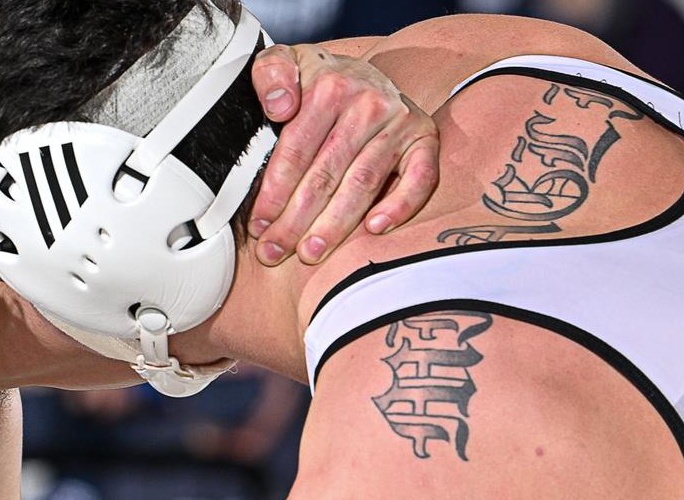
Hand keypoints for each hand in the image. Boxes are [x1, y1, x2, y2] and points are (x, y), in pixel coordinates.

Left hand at [248, 44, 439, 264]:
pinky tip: (373, 229)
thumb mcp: (287, 62)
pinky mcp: (424, 138)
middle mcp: (369, 104)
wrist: (363, 70)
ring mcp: (400, 122)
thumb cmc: (316, 80)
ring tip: (311, 253)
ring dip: (336, 225)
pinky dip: (400, 206)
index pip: (296, 151)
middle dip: (296, 220)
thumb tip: (279, 106)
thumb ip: (270, 73)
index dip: (274, 193)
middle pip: (326, 174)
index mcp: (330, 87)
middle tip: (275, 253)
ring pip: (363, 184)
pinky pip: (419, 178)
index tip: (259, 227)